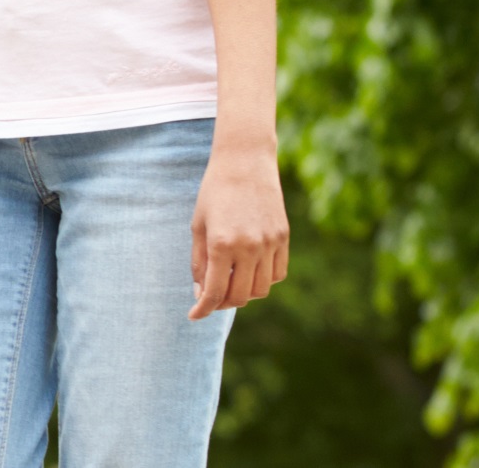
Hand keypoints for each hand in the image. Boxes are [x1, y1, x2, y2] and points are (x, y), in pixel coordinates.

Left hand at [189, 140, 289, 318]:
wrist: (245, 162)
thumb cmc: (214, 192)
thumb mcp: (198, 225)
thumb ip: (199, 262)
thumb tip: (200, 293)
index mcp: (221, 244)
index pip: (214, 292)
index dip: (203, 309)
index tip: (194, 315)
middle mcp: (249, 247)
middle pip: (240, 296)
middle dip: (223, 303)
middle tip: (211, 298)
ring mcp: (270, 244)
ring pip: (261, 290)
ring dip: (244, 294)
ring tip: (230, 283)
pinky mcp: (284, 238)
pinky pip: (278, 274)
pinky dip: (264, 280)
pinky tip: (250, 271)